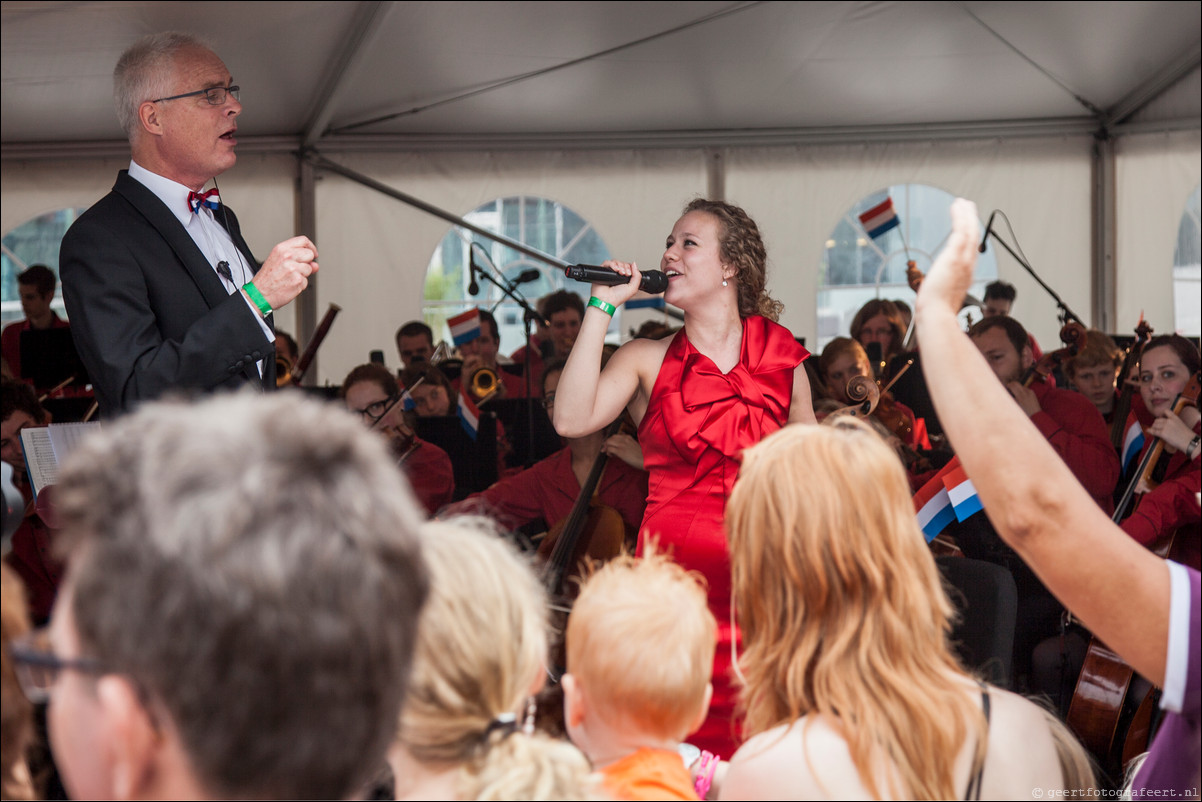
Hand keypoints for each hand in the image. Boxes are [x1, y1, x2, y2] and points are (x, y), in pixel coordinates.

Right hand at [250, 236, 318, 309]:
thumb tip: (314, 263)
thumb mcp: (276, 261)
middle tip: (297, 269)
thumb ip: (296, 258)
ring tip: (289, 278)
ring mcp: (293, 268)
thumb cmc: (266, 279)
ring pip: (309, 269)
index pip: (303, 241)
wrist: (259, 294)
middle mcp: (288, 257)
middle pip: (309, 254)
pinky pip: (306, 281)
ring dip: (303, 275)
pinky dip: (300, 285)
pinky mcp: (298, 280)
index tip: (313, 253)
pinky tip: (289, 285)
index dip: (311, 247)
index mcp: (281, 249)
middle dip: (307, 262)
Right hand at [588, 260, 641, 308]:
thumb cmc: (618, 297)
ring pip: (616, 262)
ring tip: (620, 272)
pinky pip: (607, 262)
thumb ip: (637, 276)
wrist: (606, 300)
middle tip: (625, 274)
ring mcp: (610, 273)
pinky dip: (612, 264)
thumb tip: (634, 264)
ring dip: (620, 265)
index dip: (630, 268)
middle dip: (625, 267)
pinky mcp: (603, 271)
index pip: (629, 268)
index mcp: (624, 279)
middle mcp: (617, 276)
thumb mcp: (633, 288)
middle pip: (623, 264)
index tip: (629, 274)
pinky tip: (615, 270)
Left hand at [602, 432, 643, 469]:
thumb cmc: (642, 456)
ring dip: (607, 448)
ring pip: (608, 442)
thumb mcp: (634, 447)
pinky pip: (609, 449)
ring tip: (609, 454)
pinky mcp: (620, 451)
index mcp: (628, 437)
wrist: (646, 460)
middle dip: (607, 443)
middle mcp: (624, 439)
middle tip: (605, 450)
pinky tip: (611, 456)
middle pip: (610, 438)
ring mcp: (622, 444)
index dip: (611, 441)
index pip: (615, 436)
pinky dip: (608, 452)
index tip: (609, 445)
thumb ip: (626, 446)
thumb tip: (618, 450)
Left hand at [915, 199, 979, 318]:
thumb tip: (931, 299)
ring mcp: (963, 260)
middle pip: (973, 238)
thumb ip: (940, 295)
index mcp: (965, 277)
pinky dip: (960, 216)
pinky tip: (957, 206)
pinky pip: (960, 230)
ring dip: (967, 215)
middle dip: (971, 222)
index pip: (970, 253)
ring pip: (969, 231)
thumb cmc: (935, 312)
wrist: (936, 315)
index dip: (971, 239)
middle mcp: (968, 266)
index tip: (967, 230)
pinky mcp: (954, 255)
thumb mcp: (941, 301)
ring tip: (963, 203)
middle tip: (969, 209)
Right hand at [1006, 381, 1041, 416]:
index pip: (1012, 385)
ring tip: (1015, 394)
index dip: (1008, 385)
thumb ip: (1010, 398)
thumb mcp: (1015, 406)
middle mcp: (1026, 392)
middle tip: (1009, 388)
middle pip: (1016, 383)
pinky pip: (1025, 389)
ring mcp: (1030, 392)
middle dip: (1012, 385)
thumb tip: (1005, 392)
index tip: (1006, 387)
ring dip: (1017, 388)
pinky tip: (1021, 397)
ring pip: (1021, 386)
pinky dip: (1022, 391)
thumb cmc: (1023, 413)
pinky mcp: (1033, 393)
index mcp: (1020, 396)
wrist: (1035, 415)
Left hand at [1148, 408, 1195, 453]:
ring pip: (1154, 425)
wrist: (1189, 441)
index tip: (1160, 417)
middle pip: (1157, 420)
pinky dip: (1150, 431)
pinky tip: (1148, 431)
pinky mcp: (1162, 433)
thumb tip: (1163, 424)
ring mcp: (1165, 427)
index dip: (1162, 414)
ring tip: (1156, 431)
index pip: (1166, 411)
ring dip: (1154, 428)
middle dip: (1156, 424)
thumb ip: (1172, 422)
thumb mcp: (1180, 424)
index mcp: (1175, 418)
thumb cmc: (1186, 435)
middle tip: (1157, 428)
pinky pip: (1153, 431)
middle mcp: (1169, 421)